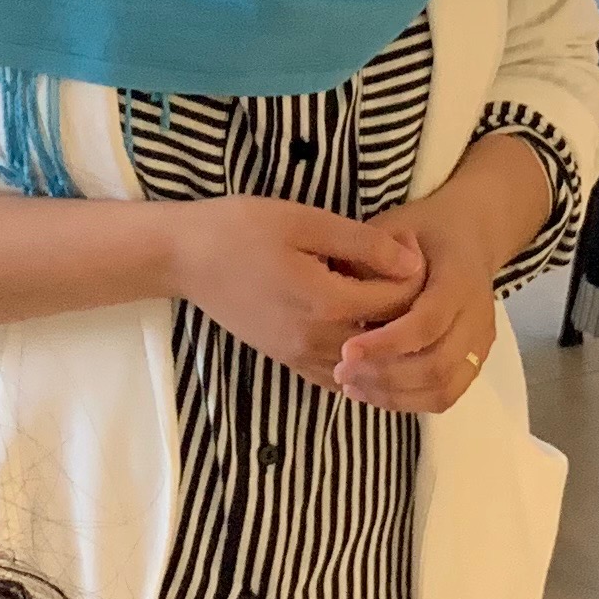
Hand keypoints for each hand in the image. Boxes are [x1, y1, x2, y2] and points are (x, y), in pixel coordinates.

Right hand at [168, 198, 423, 380]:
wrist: (184, 257)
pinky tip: (367, 336)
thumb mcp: (306, 221)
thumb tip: (413, 262)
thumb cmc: (241, 229)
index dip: (414, 271)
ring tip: (389, 297)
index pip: (398, 301)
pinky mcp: (286, 361)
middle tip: (403, 267)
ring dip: (388, 336)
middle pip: (390, 336)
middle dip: (407, 304)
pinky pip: (338, 377)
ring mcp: (300, 357)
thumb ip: (364, 243)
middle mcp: (317, 341)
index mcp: (327, 304)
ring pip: (368, 364)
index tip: (411, 244)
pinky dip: (362, 363)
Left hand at [332, 196, 502, 414]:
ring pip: (443, 388)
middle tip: (341, 372)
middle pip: (436, 364)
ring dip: (394, 395)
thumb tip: (344, 294)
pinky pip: (446, 396)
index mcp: (459, 279)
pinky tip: (371, 392)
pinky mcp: (474, 360)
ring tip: (351, 386)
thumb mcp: (393, 229)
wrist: (466, 234)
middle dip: (385, 375)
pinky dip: (408, 403)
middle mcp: (477, 315)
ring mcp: (480, 342)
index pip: (427, 323)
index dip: (386, 343)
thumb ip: (373, 261)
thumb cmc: (420, 232)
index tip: (347, 350)